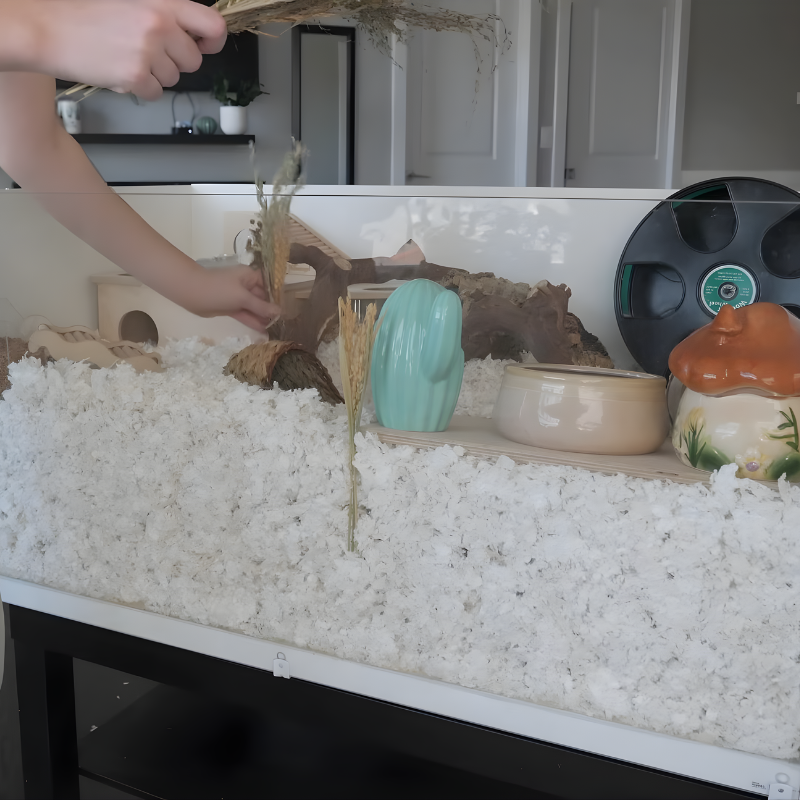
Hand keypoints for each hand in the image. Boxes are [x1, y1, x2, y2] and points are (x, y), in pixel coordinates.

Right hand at [36, 0, 226, 99]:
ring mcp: (148, 52)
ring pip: (173, 79)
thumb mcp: (130, 2)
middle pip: (193, 61)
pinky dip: (141, 88)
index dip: (213, 41)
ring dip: (155, 75)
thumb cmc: (86, 15)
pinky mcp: (136, 76)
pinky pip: (156, 93)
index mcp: (162, 4)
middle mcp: (159, 26)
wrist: (48, 28)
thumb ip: (164, 16)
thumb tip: (193, 35)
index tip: (204, 46)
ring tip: (127, 57)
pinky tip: (120, 70)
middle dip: (175, 62)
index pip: (213, 25)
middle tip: (148, 52)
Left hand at [187, 265, 281, 332]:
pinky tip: (263, 331)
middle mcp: (246, 285)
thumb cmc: (219, 289)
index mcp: (250, 276)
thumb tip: (279, 312)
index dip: (278, 297)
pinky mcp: (230, 307)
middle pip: (263, 298)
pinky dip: (252, 321)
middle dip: (271, 310)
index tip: (288, 310)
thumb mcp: (243, 297)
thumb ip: (261, 306)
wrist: (191, 292)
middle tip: (283, 324)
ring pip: (254, 308)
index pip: (269, 285)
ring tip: (275, 330)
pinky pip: (245, 314)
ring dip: (262, 318)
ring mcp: (238, 297)